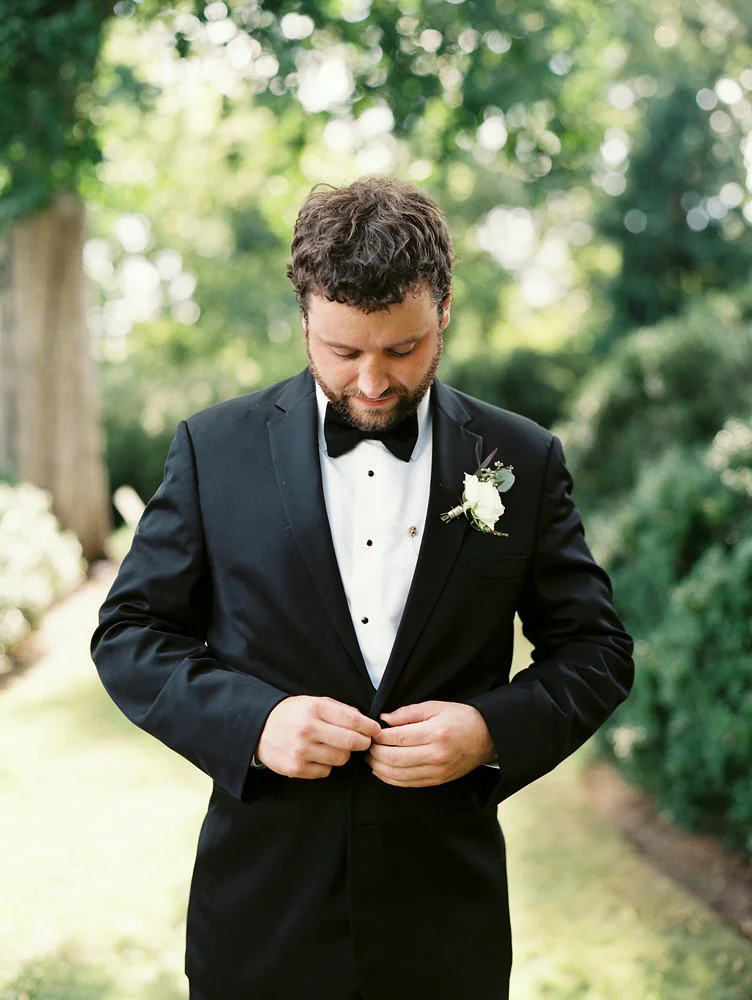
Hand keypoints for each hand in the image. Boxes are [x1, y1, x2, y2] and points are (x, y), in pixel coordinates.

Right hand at [255, 696, 381, 778]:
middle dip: (362, 742)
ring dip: (343, 754)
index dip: (369, 727)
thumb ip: (339, 710)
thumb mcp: (314, 702)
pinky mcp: (296, 768)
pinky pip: (326, 771)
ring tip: (334, 747)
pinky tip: (318, 755)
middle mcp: (308, 730)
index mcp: (315, 709)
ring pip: (340, 759)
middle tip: (363, 741)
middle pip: (351, 742)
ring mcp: (301, 751)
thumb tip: (365, 722)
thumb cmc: (292, 714)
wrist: (259, 728)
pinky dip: (326, 765)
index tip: (375, 730)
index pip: (353, 721)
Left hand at [366, 701, 495, 787]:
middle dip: (375, 753)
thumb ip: (408, 713)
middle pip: (395, 758)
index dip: (378, 736)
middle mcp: (436, 755)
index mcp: (435, 733)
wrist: (486, 737)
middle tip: (366, 745)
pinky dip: (391, 778)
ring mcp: (437, 771)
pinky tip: (381, 770)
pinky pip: (408, 783)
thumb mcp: (435, 706)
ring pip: (399, 775)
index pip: (398, 738)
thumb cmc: (461, 718)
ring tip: (370, 758)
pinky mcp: (437, 781)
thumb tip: (384, 719)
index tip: (370, 731)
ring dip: (379, 768)